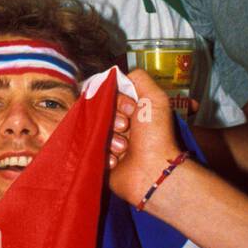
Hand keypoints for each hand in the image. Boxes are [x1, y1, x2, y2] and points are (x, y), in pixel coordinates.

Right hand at [108, 68, 184, 207]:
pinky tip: (116, 161)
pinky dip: (104, 155)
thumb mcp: (154, 98)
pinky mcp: (102, 161)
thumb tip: (115, 75)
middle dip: (112, 120)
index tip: (132, 110)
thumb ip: (137, 78)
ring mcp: (111, 144)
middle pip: (100, 113)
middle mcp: (122, 126)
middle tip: (126, 129)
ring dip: (109, 139)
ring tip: (124, 149)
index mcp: (133, 111)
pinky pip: (91, 151)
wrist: (153, 171)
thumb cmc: (155, 135)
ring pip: (95, 132)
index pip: (110, 97)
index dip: (118, 101)